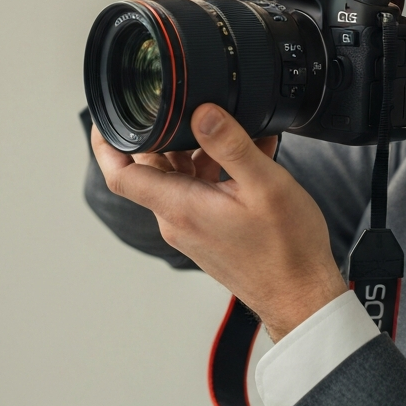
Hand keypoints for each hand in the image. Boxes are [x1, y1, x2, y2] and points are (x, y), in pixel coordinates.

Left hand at [91, 107, 346, 340]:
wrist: (300, 296)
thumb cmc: (286, 250)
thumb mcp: (264, 185)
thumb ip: (231, 145)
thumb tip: (202, 111)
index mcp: (180, 207)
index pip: (120, 173)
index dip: (106, 142)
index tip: (108, 116)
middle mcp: (177, 220)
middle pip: (151, 167)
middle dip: (169, 134)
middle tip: (195, 109)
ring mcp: (192, 228)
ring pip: (179, 177)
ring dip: (199, 151)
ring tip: (237, 132)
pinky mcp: (208, 233)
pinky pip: (200, 191)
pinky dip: (217, 169)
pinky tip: (250, 155)